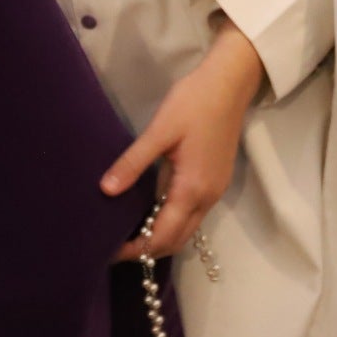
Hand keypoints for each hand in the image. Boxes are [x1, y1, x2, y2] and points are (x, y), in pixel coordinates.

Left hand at [103, 20, 265, 260]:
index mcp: (191, 189)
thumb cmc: (193, 103)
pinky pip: (192, 215)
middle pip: (176, 240)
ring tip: (130, 231)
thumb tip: (106, 191)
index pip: (162, 236)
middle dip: (147, 250)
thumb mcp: (159, 130)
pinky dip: (172, 223)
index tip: (108, 252)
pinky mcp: (216, 182)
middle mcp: (207, 198)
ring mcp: (214, 191)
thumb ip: (133, 163)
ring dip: (161, 238)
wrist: (230, 84)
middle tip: (115, 245)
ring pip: (187, 230)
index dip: (136, 249)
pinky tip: (152, 211)